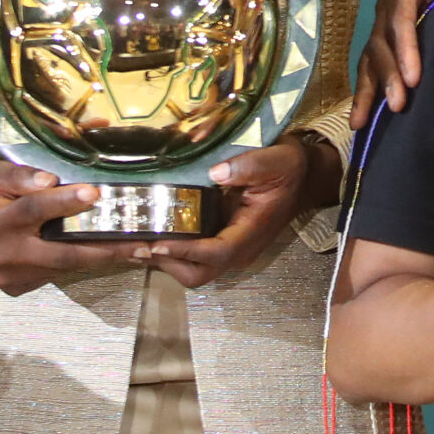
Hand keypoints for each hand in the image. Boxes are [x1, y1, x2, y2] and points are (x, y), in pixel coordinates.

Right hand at [0, 157, 135, 294]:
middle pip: (62, 254)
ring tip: (137, 250)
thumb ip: (17, 176)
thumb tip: (49, 181)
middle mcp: (4, 255)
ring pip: (63, 267)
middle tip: (141, 246)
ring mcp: (10, 276)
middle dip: (105, 251)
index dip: (65, 202)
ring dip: (100, 259)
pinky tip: (106, 254)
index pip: (34, 211)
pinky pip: (54, 274)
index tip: (95, 193)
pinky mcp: (15, 287)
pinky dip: (79, 264)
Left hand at [143, 137, 338, 288]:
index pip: (215, 253)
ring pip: (190, 270)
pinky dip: (167, 250)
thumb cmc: (288, 168)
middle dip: (165, 263)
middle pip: (197, 273)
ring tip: (131, 243)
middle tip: (135, 245)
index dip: (185, 252)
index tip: (157, 242)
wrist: (302, 177)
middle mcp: (238, 250)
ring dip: (162, 260)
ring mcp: (228, 248)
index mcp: (250, 233)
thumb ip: (248, 166)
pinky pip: (190, 256)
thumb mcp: (276, 160)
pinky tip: (145, 235)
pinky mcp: (219, 241)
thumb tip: (215, 173)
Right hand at [354, 0, 433, 121]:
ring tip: (362, 122)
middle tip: (398, 104)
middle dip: (388, 74)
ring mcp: (387, 20)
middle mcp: (389, 1)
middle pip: (382, 41)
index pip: (400, 17)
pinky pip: (375, 62)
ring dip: (369, 88)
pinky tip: (363, 117)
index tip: (414, 78)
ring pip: (372, 56)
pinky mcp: (392, 36)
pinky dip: (369, 87)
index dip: (405, 48)